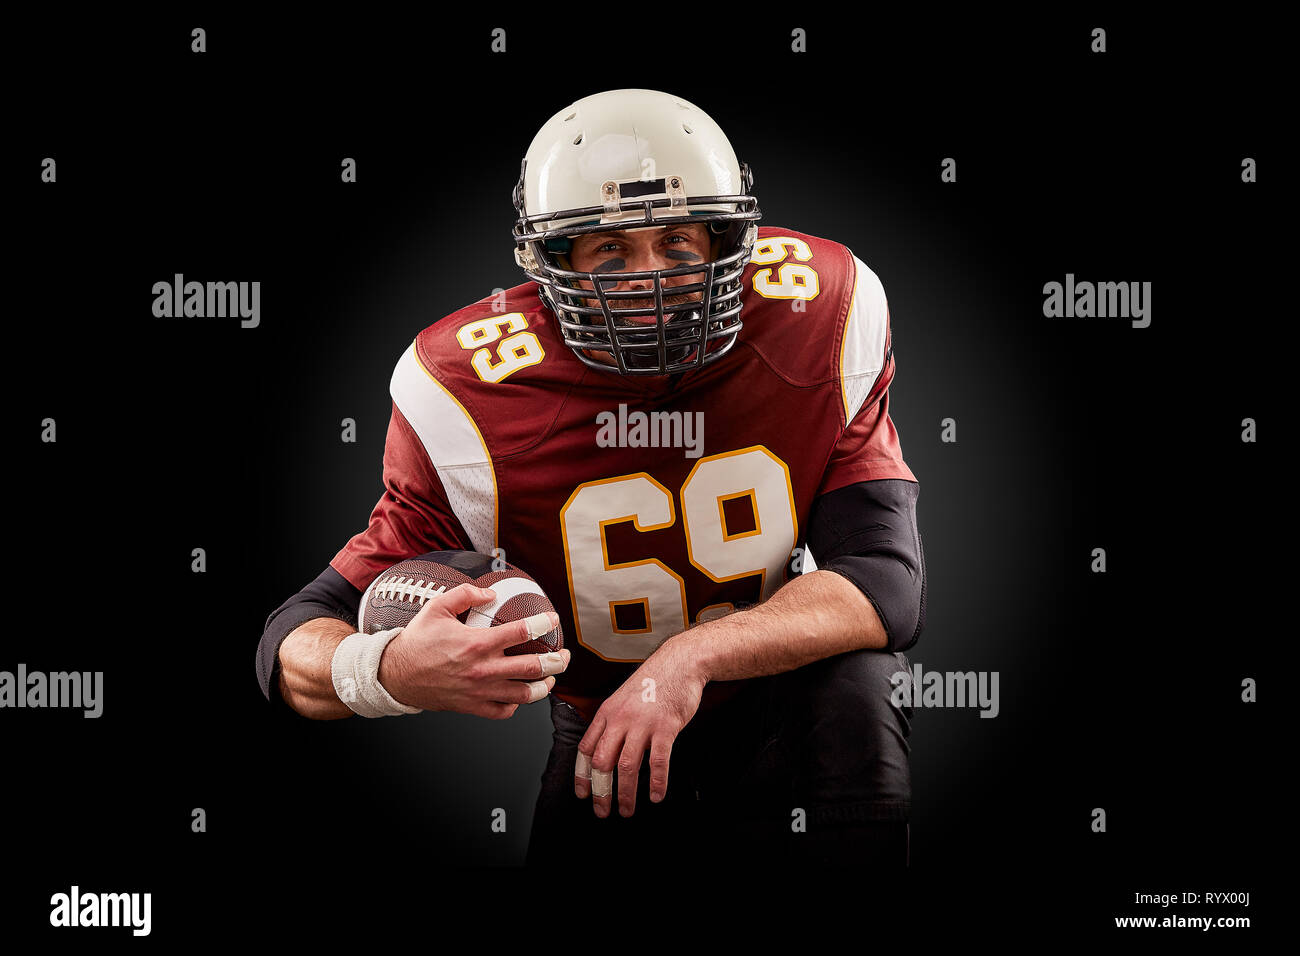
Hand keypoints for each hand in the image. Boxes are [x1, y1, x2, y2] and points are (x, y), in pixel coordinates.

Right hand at [377, 583, 568, 717]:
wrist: (395, 675)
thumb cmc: (417, 642)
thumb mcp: (437, 607)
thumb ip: (465, 594)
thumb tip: (491, 593)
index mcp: (476, 643)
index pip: (521, 631)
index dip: (543, 624)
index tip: (552, 619)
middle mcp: (482, 669)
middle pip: (534, 667)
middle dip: (557, 661)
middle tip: (564, 655)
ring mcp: (480, 691)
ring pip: (525, 694)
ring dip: (544, 686)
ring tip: (550, 678)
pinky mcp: (473, 707)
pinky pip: (504, 711)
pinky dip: (517, 704)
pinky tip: (519, 694)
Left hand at [574, 640, 706, 816]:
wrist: (680, 662)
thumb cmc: (653, 682)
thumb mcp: (623, 698)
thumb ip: (613, 722)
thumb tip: (605, 750)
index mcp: (607, 713)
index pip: (586, 748)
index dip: (582, 775)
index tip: (583, 794)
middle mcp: (621, 719)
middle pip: (602, 762)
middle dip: (601, 792)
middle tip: (603, 811)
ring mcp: (643, 723)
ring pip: (627, 766)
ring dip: (626, 794)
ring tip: (627, 810)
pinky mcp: (666, 727)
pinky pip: (658, 761)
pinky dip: (657, 782)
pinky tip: (656, 795)